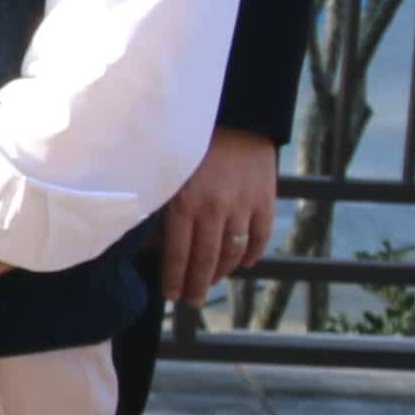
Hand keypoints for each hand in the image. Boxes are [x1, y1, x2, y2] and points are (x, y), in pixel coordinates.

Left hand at [160, 129, 281, 306]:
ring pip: (233, 254)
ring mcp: (243, 206)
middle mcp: (214, 209)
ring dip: (221, 273)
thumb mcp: (163, 171)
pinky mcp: (265, 201)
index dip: (174, 278)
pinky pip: (260, 239)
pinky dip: (251, 256)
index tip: (170, 296)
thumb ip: (158, 206)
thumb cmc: (187, 141)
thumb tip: (150, 242)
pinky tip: (241, 264)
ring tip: (210, 283)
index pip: (177, 254)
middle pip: (206, 260)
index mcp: (184, 203)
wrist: (233, 113)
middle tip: (190, 301)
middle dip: (196, 285)